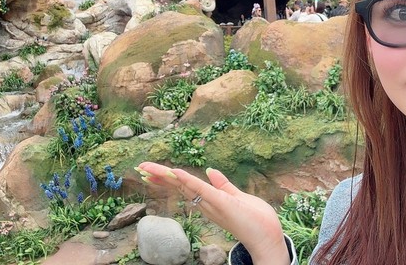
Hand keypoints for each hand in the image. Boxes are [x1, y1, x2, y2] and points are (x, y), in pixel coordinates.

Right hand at [135, 162, 289, 264]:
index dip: (167, 177)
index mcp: (207, 200)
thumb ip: (223, 184)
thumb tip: (211, 170)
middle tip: (139, 168)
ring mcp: (211, 203)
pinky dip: (187, 180)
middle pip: (178, 185)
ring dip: (165, 176)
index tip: (150, 170)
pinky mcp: (220, 203)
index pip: (184, 184)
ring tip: (146, 169)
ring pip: (184, 186)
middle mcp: (205, 203)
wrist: (267, 238)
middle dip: (159, 176)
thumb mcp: (237, 197)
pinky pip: (201, 189)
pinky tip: (174, 172)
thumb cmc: (255, 220)